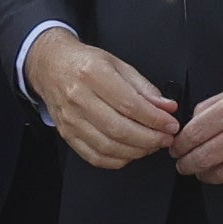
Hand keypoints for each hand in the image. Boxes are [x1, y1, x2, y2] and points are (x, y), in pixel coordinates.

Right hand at [30, 36, 187, 171]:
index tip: (171, 124)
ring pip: (108, 146)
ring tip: (152, 145)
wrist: (51, 66)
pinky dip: (117, 160)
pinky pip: (95, 157)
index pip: (130, 105)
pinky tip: (131, 152)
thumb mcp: (118, 65)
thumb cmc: (86, 63)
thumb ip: (144, 88)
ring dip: (137, 151)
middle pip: (119, 129)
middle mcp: (79, 98)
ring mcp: (71, 120)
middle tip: (166, 138)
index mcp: (93, 74)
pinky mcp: (67, 135)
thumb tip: (167, 108)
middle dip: (150, 138)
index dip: (155, 119)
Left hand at [167, 78, 222, 188]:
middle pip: (204, 158)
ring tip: (202, 170)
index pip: (195, 133)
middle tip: (182, 164)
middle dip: (186, 164)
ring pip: (220, 174)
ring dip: (205, 174)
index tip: (176, 148)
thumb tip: (188, 126)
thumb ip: (212, 106)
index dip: (180, 145)